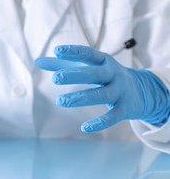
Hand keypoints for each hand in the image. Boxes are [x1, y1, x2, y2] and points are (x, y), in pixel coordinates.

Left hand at [35, 45, 169, 132]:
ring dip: (81, 98)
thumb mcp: (87, 66)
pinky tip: (84, 128)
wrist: (142, 90)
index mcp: (103, 61)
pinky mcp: (124, 109)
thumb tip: (36, 61)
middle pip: (94, 74)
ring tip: (60, 101)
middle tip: (55, 78)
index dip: (73, 52)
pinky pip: (112, 117)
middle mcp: (112, 74)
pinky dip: (100, 123)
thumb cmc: (105, 75)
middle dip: (75, 75)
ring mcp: (119, 91)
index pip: (87, 54)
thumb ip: (62, 64)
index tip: (57, 50)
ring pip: (101, 95)